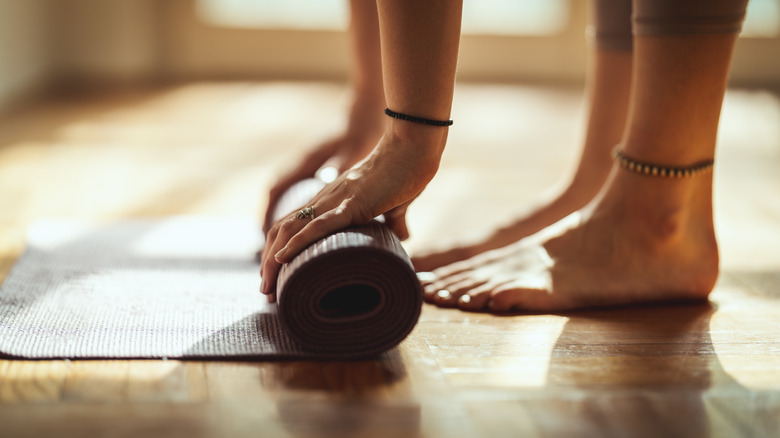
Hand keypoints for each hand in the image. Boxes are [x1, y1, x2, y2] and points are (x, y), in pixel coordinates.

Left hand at [260, 135, 440, 301]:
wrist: (413, 148)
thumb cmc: (407, 171)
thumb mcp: (396, 203)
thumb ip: (394, 220)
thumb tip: (403, 237)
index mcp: (332, 200)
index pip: (293, 225)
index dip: (279, 250)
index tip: (277, 278)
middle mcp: (326, 200)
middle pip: (282, 231)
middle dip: (269, 263)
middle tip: (267, 292)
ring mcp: (335, 200)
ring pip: (291, 230)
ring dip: (274, 260)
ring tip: (268, 287)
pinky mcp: (351, 204)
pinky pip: (318, 225)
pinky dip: (297, 242)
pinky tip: (282, 258)